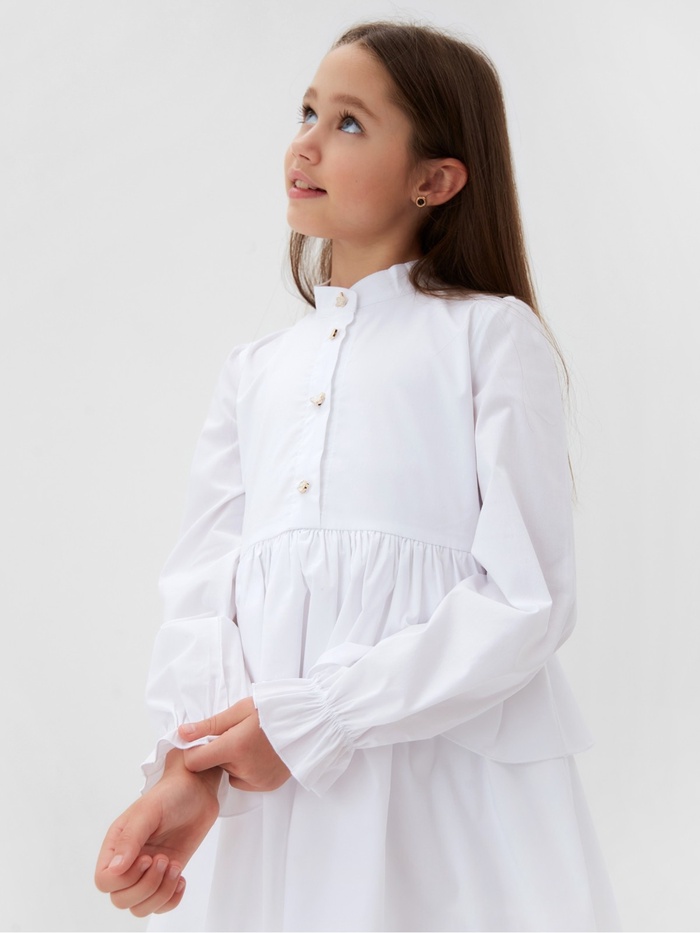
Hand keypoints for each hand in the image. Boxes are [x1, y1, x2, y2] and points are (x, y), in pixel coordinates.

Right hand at [94, 750, 219, 916]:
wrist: (197, 791)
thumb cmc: (170, 794)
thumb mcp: (148, 811)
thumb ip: (130, 838)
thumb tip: (115, 869)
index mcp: (116, 845)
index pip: (104, 881)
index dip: (126, 878)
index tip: (147, 857)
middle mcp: (129, 861)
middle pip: (121, 899)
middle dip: (146, 886)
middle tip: (164, 859)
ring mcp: (147, 871)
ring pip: (140, 907)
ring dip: (160, 894)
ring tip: (174, 866)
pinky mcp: (166, 875)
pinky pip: (160, 906)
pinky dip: (171, 900)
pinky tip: (181, 878)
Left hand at [179, 696, 290, 791]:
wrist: (311, 721)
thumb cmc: (277, 709)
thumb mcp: (241, 709)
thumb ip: (209, 724)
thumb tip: (182, 734)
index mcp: (235, 747)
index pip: (194, 761)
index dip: (195, 750)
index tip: (205, 739)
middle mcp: (245, 769)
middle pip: (214, 766)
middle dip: (220, 752)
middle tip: (239, 734)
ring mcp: (258, 780)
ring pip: (230, 773)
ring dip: (234, 761)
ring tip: (253, 742)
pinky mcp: (268, 786)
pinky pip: (245, 781)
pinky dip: (247, 770)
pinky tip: (261, 754)